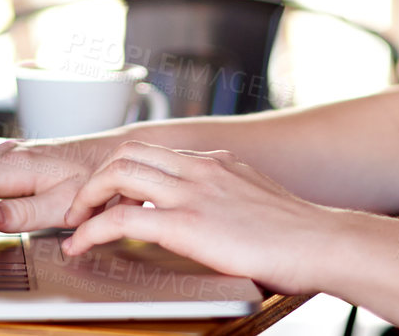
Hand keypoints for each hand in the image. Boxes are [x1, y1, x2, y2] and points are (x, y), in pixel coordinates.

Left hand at [58, 140, 344, 295]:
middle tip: (82, 208)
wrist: (323, 243)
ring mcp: (192, 191)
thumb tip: (217, 221)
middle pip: (128, 153)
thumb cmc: (300, 237)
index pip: (154, 152)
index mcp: (217, 163)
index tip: (108, 194)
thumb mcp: (259, 203)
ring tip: (75, 224)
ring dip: (86, 198)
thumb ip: (231, 201)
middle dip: (95, 179)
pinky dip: (91, 229)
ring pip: (117, 173)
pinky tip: (81, 246)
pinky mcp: (186, 222)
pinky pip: (120, 217)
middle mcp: (201, 168)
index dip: (121, 171)